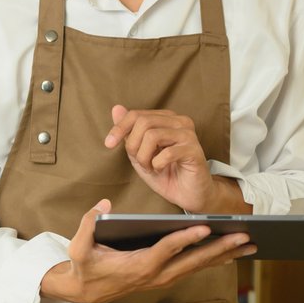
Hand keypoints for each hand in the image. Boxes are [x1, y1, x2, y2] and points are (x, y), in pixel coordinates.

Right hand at [40, 199, 255, 302]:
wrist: (84, 290)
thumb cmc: (84, 265)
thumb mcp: (78, 246)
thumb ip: (88, 223)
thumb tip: (104, 205)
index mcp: (138, 266)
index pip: (166, 249)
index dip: (185, 237)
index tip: (205, 226)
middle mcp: (156, 275)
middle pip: (193, 261)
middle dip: (220, 248)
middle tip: (244, 237)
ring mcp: (163, 278)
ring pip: (199, 266)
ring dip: (224, 255)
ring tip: (249, 244)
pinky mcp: (165, 277)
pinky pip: (193, 268)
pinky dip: (214, 259)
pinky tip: (230, 253)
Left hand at [104, 105, 245, 213]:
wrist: (188, 194)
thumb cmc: (165, 173)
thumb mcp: (140, 153)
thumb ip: (129, 132)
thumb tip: (116, 108)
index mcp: (166, 119)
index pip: (137, 115)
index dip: (119, 128)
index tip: (108, 144)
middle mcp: (179, 121)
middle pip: (143, 122)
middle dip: (133, 146)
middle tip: (140, 162)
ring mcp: (188, 135)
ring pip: (152, 136)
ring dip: (144, 157)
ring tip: (150, 167)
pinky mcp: (194, 150)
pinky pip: (166, 153)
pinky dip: (157, 164)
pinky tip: (161, 169)